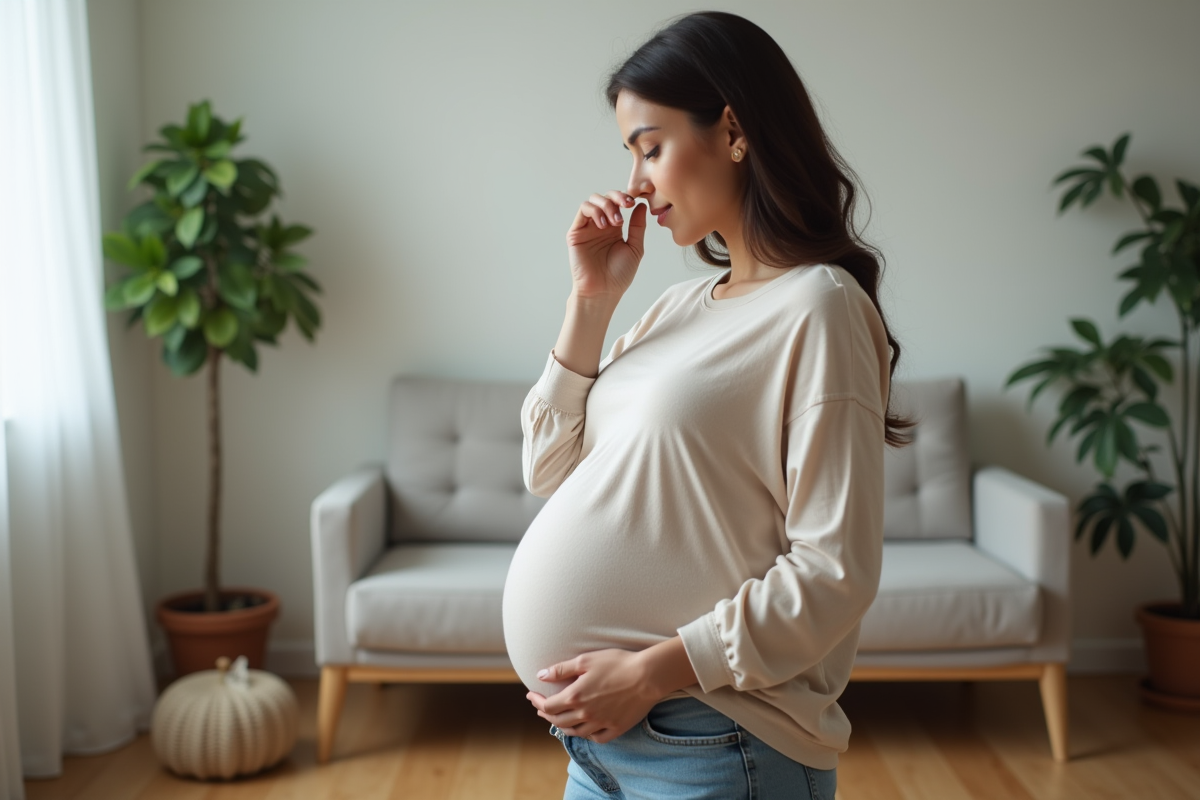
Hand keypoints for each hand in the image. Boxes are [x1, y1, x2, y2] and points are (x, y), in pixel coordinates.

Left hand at [525, 648, 660, 743]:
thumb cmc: (617, 663)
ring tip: (559, 719)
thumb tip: (540, 675)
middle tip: (541, 708)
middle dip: (546, 714)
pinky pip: (596, 738)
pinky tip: (584, 729)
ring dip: (563, 726)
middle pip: (558, 721)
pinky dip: (586, 735)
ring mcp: (601, 723)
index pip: (548, 706)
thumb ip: (561, 669)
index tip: (531, 695)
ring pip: (576, 732)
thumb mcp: (586, 660)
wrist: (647, 676)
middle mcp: (585, 714)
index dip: (537, 702)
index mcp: (575, 697)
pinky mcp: (616, 728)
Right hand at [566, 190, 646, 302]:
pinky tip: (604, 226)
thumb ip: (637, 226)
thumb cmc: (619, 275)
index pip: (618, 203)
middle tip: (627, 205)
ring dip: (606, 205)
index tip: (635, 203)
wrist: (603, 291)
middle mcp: (600, 225)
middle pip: (605, 197)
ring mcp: (587, 228)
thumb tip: (640, 205)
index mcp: (614, 228)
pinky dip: (594, 212)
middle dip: (617, 197)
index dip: (626, 198)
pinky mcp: (576, 232)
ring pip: (592, 201)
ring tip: (616, 222)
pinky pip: (583, 211)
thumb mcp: (635, 248)